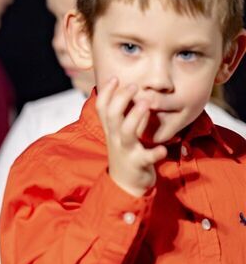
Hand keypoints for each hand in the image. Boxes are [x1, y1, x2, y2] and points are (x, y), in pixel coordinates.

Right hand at [96, 77, 166, 196]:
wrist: (126, 185)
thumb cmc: (128, 155)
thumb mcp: (123, 135)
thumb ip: (128, 117)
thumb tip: (136, 96)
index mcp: (112, 130)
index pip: (102, 108)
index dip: (105, 92)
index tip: (114, 78)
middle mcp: (116, 138)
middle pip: (111, 115)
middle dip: (120, 99)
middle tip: (133, 85)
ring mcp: (126, 151)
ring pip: (126, 132)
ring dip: (135, 117)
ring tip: (145, 103)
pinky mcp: (138, 163)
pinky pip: (146, 157)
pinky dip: (154, 152)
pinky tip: (162, 149)